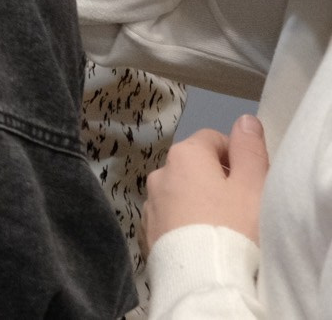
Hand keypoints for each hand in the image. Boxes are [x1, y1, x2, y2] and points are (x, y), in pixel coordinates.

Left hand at [143, 115, 267, 255]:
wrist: (202, 278)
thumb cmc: (233, 227)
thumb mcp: (253, 185)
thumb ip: (249, 149)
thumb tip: (243, 120)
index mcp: (183, 156)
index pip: (212, 139)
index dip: (235, 157)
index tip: (250, 182)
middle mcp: (158, 174)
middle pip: (193, 166)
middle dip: (215, 180)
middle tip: (240, 207)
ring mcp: (148, 204)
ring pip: (179, 193)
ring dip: (197, 202)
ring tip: (221, 227)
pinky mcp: (146, 232)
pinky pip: (170, 218)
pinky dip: (184, 223)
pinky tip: (201, 241)